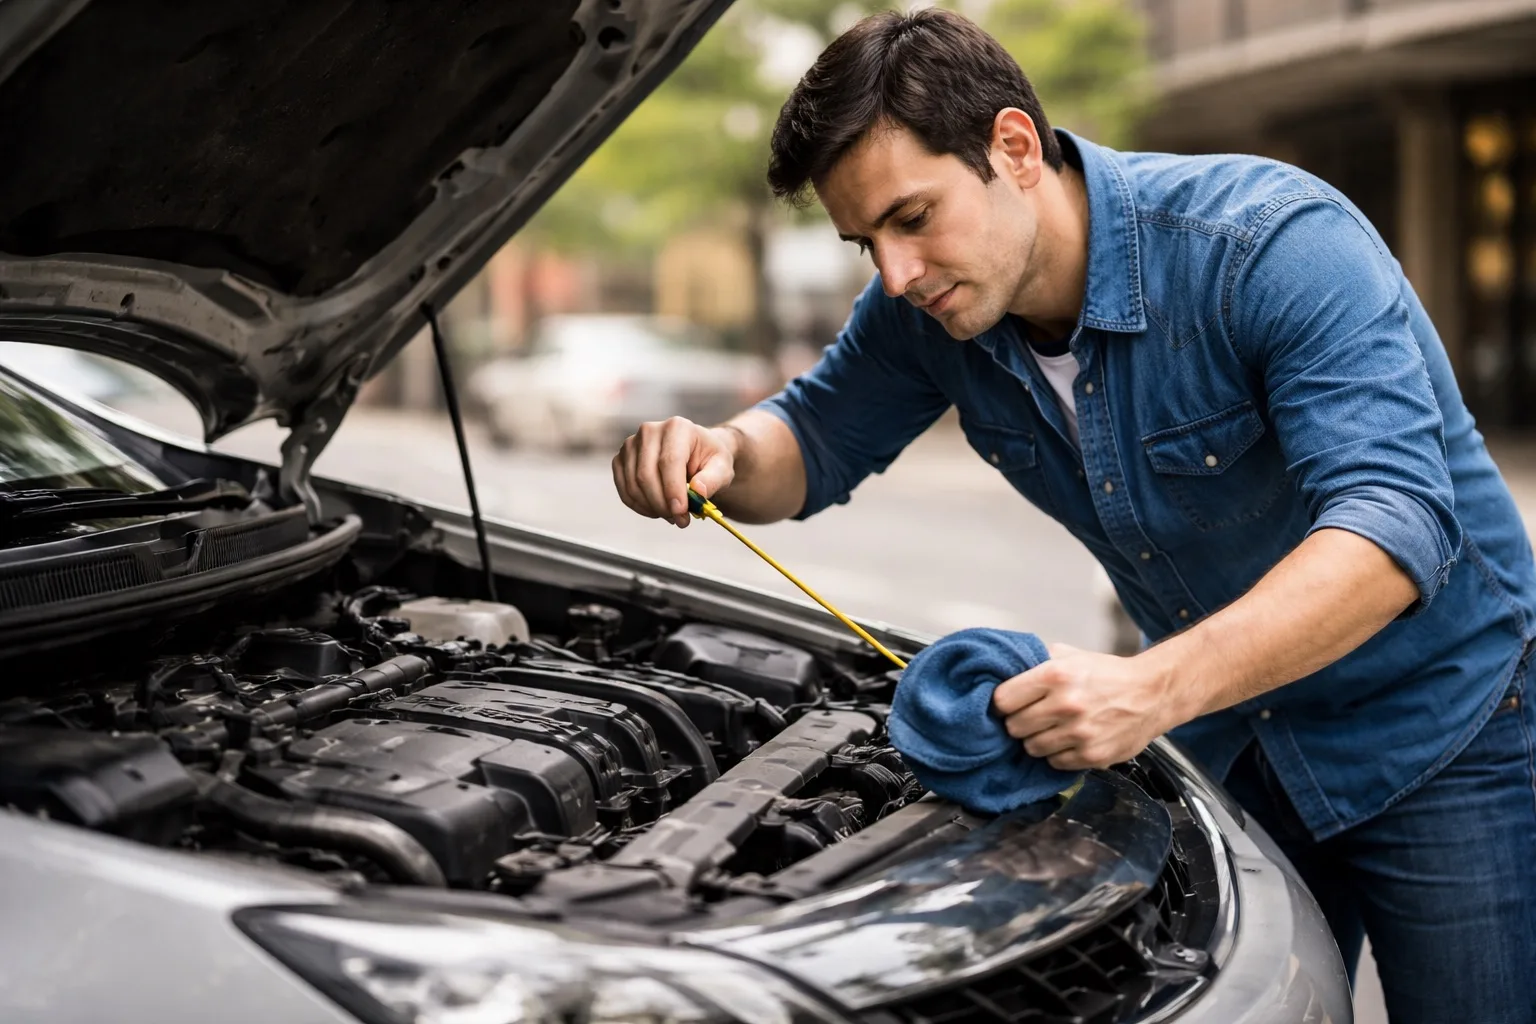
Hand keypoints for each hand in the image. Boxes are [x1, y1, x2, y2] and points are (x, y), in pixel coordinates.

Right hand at [612, 417, 735, 527]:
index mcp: (677, 427)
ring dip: (652, 507)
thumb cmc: (709, 459)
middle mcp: (650, 431)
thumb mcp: (722, 468)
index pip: (669, 461)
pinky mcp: (621, 459)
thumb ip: (713, 479)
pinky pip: (624, 489)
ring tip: (672, 515)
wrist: (695, 452)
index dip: (673, 490)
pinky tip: (657, 510)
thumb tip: (698, 492)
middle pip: (646, 475)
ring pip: (633, 485)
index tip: (681, 513)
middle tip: (680, 521)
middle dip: (662, 504)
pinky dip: (640, 506)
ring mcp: (631, 444)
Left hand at [991, 643, 1188, 770]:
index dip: (1002, 704)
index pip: (1002, 700)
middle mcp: (1066, 704)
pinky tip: (1069, 740)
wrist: (1152, 693)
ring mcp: (1080, 733)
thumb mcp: (1070, 655)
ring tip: (1052, 728)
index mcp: (1056, 675)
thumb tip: (1001, 670)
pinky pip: (1055, 762)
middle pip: (1014, 727)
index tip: (1009, 705)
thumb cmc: (1107, 674)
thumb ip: (1036, 661)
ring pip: (1031, 748)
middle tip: (1031, 717)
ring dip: (1037, 740)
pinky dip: (1058, 754)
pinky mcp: (1092, 755)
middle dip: (1019, 722)